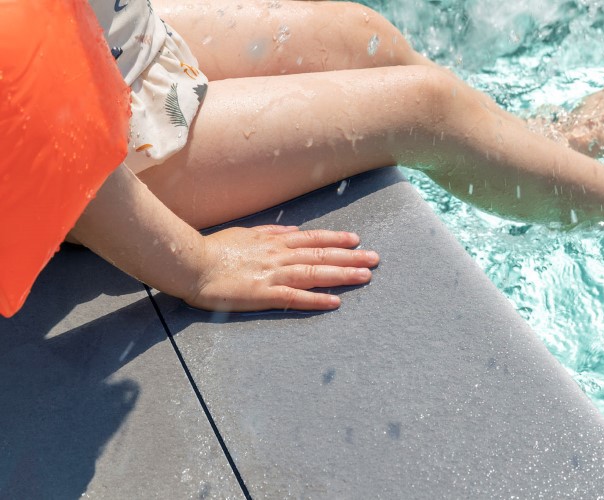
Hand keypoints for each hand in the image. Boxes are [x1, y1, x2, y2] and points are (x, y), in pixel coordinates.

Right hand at [186, 225, 378, 311]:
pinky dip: (317, 300)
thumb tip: (293, 231)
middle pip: (321, 256)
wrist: (190, 263)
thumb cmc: (215, 249)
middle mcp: (279, 255)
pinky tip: (335, 302)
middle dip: (351, 257)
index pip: (313, 239)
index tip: (356, 240)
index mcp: (274, 241)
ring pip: (315, 274)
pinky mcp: (263, 294)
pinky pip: (295, 298)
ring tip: (365, 277)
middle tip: (375, 258)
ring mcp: (273, 274)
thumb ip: (272, 232)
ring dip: (342, 275)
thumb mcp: (246, 233)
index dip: (336, 239)